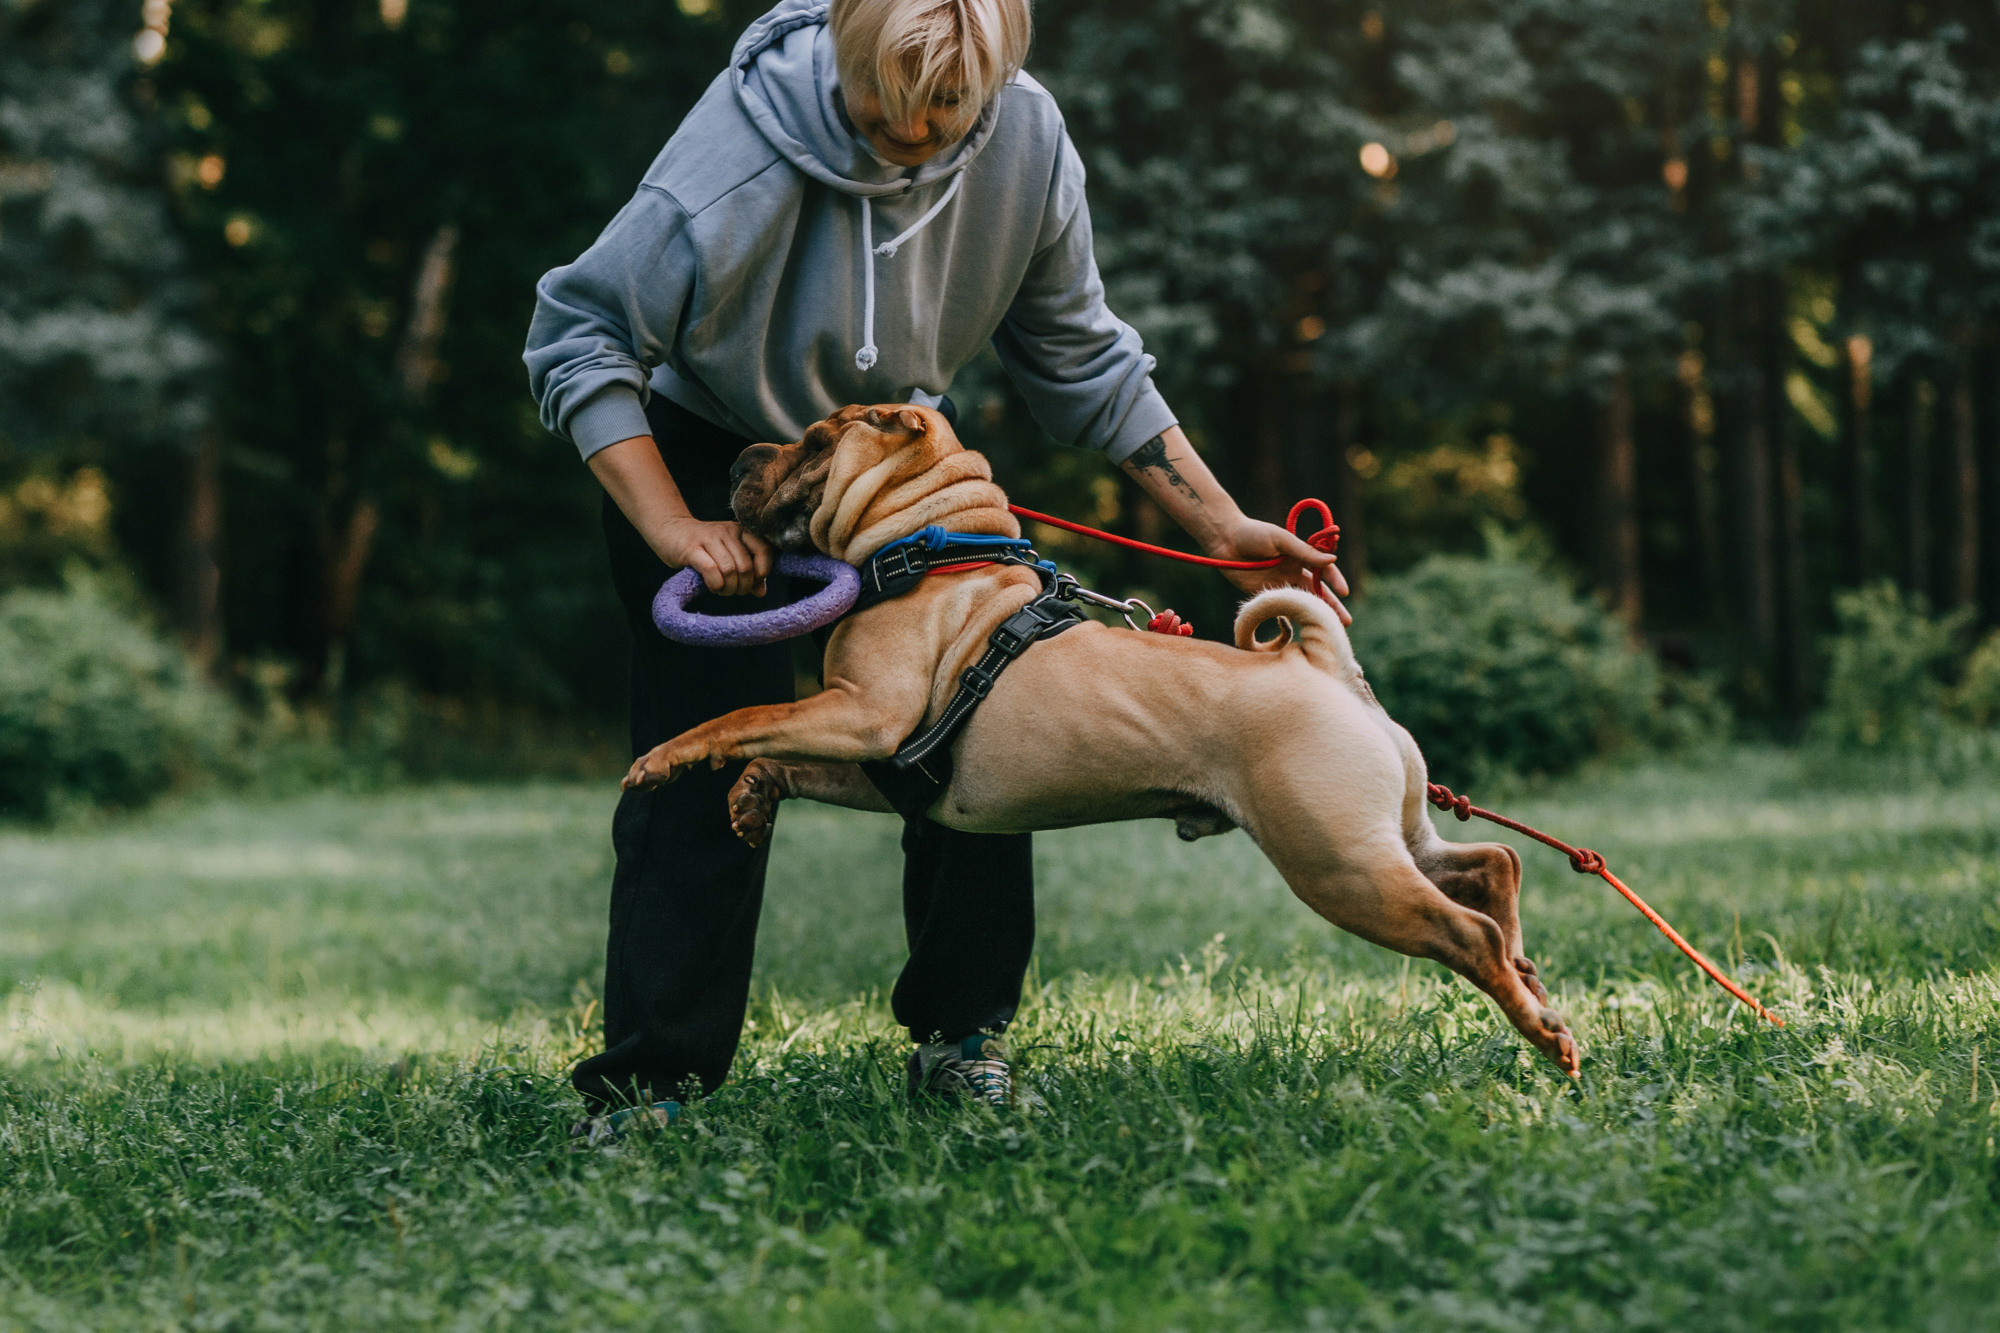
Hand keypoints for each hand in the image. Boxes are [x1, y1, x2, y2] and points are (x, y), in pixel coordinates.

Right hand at [654, 516, 773, 595]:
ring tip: (722, 590)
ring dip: (728, 588)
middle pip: (746, 566)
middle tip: (734, 591)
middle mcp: (727, 531)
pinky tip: (713, 586)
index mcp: (741, 530)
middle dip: (743, 587)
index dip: (762, 572)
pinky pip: (711, 570)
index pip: (764, 550)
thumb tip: (761, 592)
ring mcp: (709, 538)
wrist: (670, 529)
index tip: (753, 583)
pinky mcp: (691, 548)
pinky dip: (715, 585)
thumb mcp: (729, 555)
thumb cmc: (704, 547)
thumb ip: (748, 571)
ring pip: (730, 570)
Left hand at [1207, 516, 1351, 625]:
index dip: (1335, 580)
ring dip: (1315, 614)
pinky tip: (1303, 627)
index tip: (1345, 592)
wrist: (1225, 540)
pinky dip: (1294, 616)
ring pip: (1302, 601)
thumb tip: (1332, 560)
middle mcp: (1293, 571)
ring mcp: (1280, 583)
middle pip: (1317, 590)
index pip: (1323, 569)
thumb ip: (1305, 552)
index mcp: (1300, 555)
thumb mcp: (1282, 539)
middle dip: (1332, 605)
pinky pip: (1283, 607)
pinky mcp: (1265, 594)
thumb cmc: (1253, 534)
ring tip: (1329, 629)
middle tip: (1346, 621)